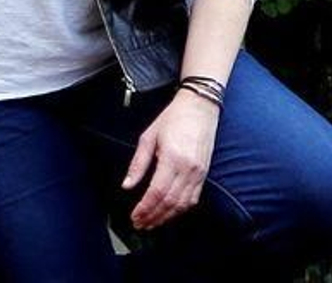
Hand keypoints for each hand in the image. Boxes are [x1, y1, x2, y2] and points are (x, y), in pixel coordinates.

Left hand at [122, 90, 221, 230]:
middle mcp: (188, 169)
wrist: (199, 108)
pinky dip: (180, 210)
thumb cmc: (173, 119)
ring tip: (152, 222)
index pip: (157, 192)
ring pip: (182, 204)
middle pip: (170, 202)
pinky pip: (193, 199)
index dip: (145, 208)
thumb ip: (138, 164)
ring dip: (166, 217)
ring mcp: (199, 173)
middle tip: (140, 224)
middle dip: (153, 216)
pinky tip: (169, 213)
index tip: (135, 216)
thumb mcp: (148, 137)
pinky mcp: (204, 174)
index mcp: (172, 157)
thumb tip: (127, 185)